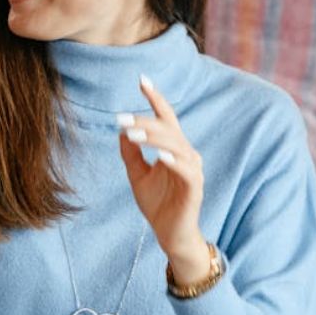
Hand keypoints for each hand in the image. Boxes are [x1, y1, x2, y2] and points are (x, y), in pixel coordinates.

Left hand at [116, 75, 210, 283]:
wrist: (169, 234)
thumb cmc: (157, 204)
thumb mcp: (137, 175)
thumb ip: (131, 154)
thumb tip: (121, 131)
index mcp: (173, 148)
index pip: (166, 118)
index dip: (155, 99)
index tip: (142, 80)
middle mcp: (186, 154)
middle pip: (168, 129)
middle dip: (145, 122)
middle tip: (122, 119)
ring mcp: (192, 170)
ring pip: (177, 145)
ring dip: (155, 138)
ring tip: (133, 134)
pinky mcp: (195, 188)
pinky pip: (187, 170)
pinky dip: (174, 161)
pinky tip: (160, 156)